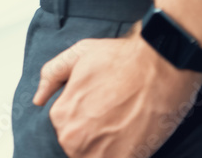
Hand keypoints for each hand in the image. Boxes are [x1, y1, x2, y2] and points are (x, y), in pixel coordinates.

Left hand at [34, 31, 201, 156]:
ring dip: (110, 148)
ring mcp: (100, 153)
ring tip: (127, 126)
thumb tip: (38, 98)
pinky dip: (125, 152)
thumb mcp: (77, 55)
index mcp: (60, 115)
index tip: (102, 110)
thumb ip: (52, 75)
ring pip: (96, 156)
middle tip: (117, 118)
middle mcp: (73, 138)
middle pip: (80, 147)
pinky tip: (135, 136)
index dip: (85, 120)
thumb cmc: (122, 58)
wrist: (163, 64)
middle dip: (96, 137)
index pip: (66, 129)